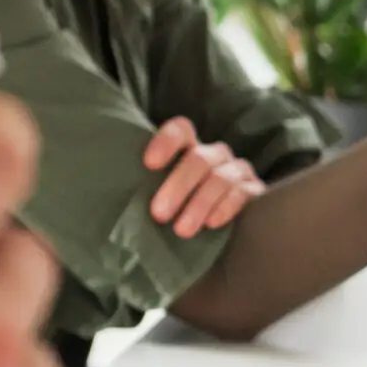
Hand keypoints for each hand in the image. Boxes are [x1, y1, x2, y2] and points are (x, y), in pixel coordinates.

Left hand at [138, 115, 265, 240]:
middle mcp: (215, 155)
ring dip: (199, 203)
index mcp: (189, 149)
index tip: (149, 164)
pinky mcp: (255, 191)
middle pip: (199, 158)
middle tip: (159, 214)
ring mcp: (237, 171)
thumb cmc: (177, 211)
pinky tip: (211, 224)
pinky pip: (242, 193)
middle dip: (177, 186)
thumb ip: (143, 189)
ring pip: (220, 178)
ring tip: (181, 230)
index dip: (166, 142)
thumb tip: (112, 195)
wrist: (217, 235)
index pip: (180, 131)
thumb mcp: (158, 196)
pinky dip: (226, 207)